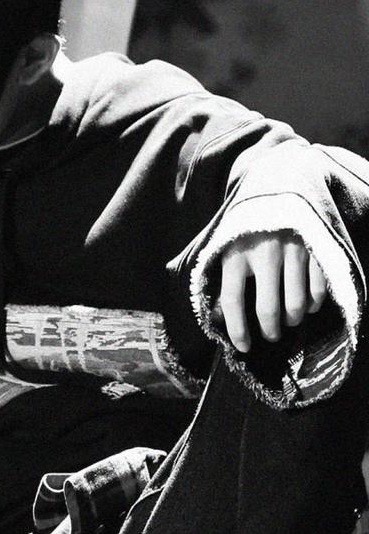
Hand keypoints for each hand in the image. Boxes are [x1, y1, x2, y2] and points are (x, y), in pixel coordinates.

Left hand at [215, 232, 326, 352]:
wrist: (277, 185)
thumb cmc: (247, 226)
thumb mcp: (226, 247)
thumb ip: (220, 280)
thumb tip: (215, 318)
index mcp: (234, 253)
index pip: (231, 301)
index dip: (237, 330)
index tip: (244, 347)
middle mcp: (263, 252)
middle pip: (267, 308)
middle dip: (270, 330)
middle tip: (271, 336)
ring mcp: (292, 249)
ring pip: (296, 304)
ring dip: (292, 319)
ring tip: (289, 320)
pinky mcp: (315, 247)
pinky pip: (318, 289)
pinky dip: (314, 304)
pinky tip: (307, 306)